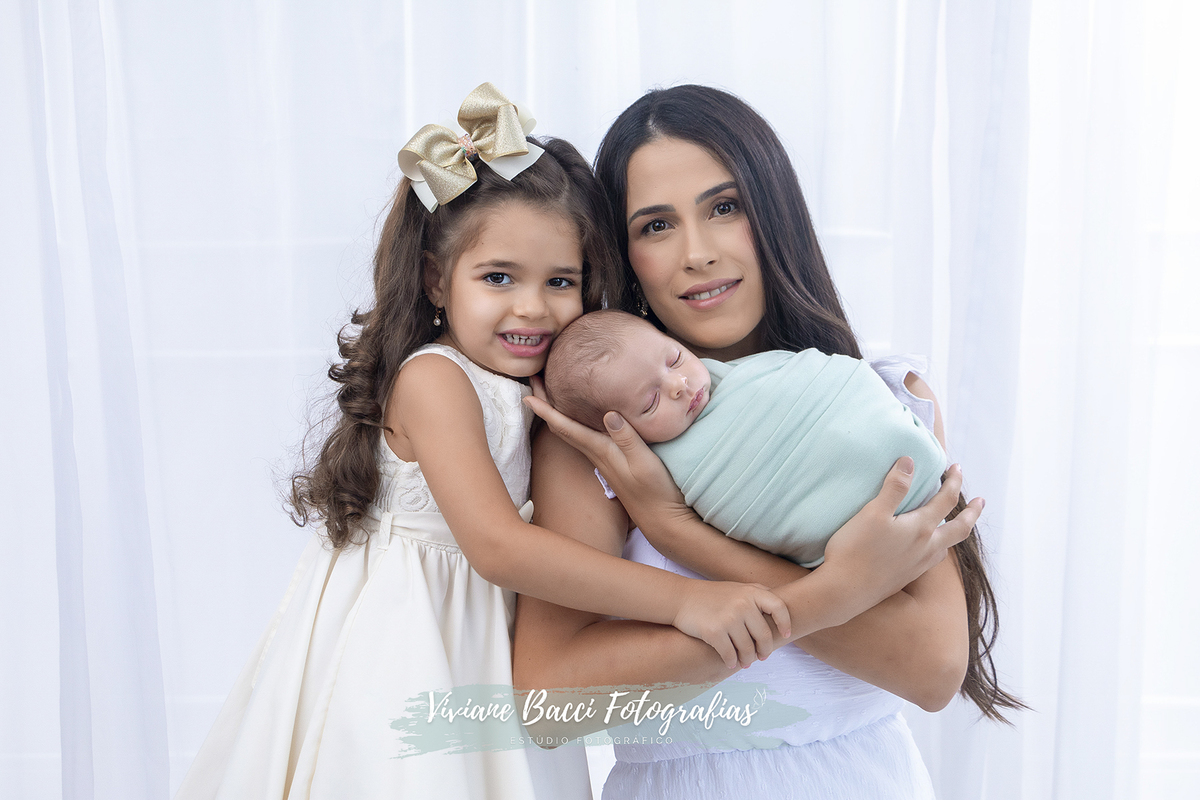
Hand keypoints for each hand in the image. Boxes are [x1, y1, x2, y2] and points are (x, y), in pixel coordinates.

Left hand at [525, 378, 687, 530]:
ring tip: (548, 396)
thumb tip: (608, 413)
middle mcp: (596, 454)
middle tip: (534, 385)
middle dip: (546, 407)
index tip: (527, 396)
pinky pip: (584, 438)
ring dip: (557, 415)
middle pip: (562, 428)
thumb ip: (627, 438)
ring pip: (571, 433)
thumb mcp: (644, 462)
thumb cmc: (655, 491)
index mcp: (601, 450)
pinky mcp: (610, 462)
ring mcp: (602, 459)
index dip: (546, 411)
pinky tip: (578, 418)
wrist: (661, 519)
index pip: (567, 428)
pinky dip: (573, 424)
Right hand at [672, 581, 791, 668]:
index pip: (779, 608)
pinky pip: (730, 654)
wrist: (681, 598)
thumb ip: (758, 595)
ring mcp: (728, 618)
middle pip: (764, 636)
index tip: (786, 634)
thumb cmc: (712, 595)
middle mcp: (742, 604)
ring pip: (747, 649)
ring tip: (746, 661)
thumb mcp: (738, 588)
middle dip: (764, 650)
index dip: (785, 623)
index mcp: (751, 592)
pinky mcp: (714, 632)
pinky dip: (732, 661)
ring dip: (748, 659)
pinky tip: (731, 662)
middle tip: (762, 656)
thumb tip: (782, 610)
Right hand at [821, 458, 982, 609]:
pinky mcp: (907, 577)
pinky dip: (940, 548)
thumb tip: (910, 462)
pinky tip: (929, 549)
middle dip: (972, 513)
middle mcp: (927, 548)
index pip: (946, 500)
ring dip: (957, 532)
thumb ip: (894, 487)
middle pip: (960, 528)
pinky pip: (934, 559)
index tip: (957, 468)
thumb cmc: (855, 549)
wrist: (845, 591)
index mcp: (921, 528)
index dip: (954, 481)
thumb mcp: (873, 513)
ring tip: (956, 524)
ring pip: (948, 546)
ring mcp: (919, 565)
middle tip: (982, 502)